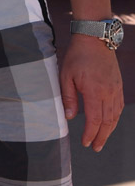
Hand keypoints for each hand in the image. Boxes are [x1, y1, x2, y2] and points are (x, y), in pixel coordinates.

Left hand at [60, 34, 123, 151]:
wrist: (95, 38)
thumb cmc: (77, 55)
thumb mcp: (66, 75)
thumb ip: (68, 97)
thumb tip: (68, 117)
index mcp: (94, 91)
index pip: (94, 119)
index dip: (90, 133)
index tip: (85, 143)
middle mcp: (108, 92)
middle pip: (107, 122)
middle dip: (101, 137)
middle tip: (95, 148)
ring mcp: (116, 89)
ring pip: (115, 116)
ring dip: (109, 130)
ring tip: (102, 140)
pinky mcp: (118, 85)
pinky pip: (119, 106)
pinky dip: (115, 118)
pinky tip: (110, 123)